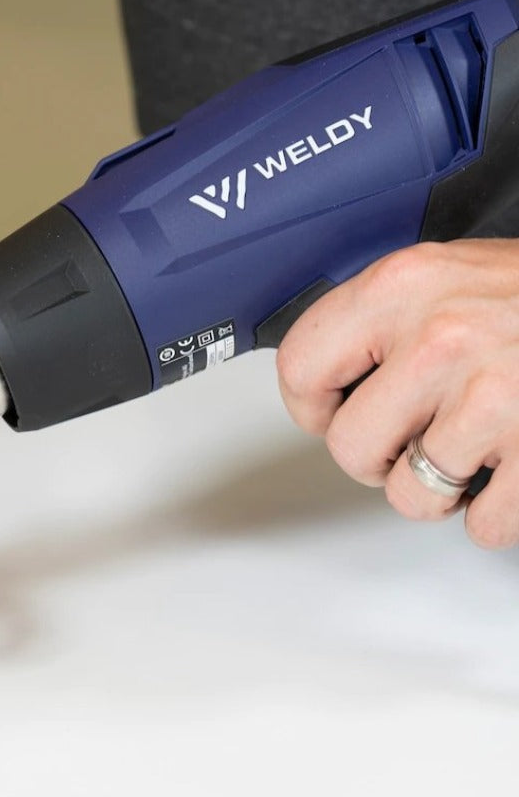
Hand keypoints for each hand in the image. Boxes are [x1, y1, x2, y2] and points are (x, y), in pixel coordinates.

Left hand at [277, 239, 518, 548]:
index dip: (311, 404)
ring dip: (441, 486)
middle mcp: (439, 339)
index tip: (329, 413)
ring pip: (411, 496)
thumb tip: (328, 374)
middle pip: (349, 447)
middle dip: (378, 457)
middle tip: (411, 439)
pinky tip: (515, 466)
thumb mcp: (451, 274)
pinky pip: (485, 524)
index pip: (301, 367)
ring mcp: (493, 399)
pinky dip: (500, 511)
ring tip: (473, 448)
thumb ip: (384, 318)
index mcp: (402, 287)